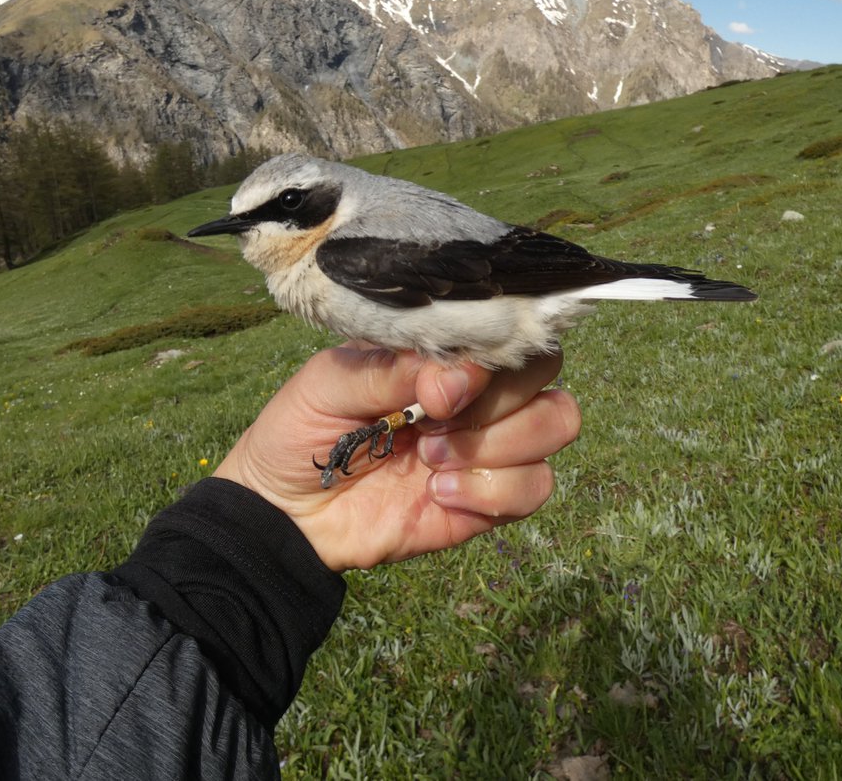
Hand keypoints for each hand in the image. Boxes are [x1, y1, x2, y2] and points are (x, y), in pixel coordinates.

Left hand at [213, 343, 580, 570]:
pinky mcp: (489, 501)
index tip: (438, 389)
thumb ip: (394, 367)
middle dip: (497, 400)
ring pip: (557, 423)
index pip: (511, 330)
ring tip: (431, 460)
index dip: (492, 357)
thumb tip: (457, 377)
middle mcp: (478, 395)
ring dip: (498, 445)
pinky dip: (493, 491)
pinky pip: (536, 487)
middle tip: (432, 422)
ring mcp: (488, 447)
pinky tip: (440, 494)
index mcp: (444, 355)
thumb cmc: (302, 429)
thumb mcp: (331, 382)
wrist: (284, 511)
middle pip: (546, 373)